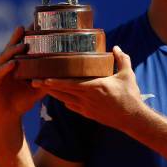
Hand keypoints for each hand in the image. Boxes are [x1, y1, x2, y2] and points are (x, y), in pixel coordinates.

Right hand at [0, 26, 45, 127]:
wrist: (6, 118)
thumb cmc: (21, 101)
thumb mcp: (37, 88)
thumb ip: (47, 78)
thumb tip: (65, 72)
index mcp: (14, 63)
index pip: (21, 46)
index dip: (27, 35)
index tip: (36, 23)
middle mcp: (4, 64)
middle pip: (11, 47)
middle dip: (18, 36)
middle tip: (26, 26)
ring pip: (5, 58)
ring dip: (13, 50)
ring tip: (23, 44)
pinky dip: (6, 68)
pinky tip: (13, 63)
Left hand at [31, 46, 145, 130]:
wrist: (132, 118)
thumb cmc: (130, 96)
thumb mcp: (128, 75)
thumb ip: (122, 60)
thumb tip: (116, 48)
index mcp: (96, 86)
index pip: (71, 84)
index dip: (56, 82)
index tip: (44, 78)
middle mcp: (88, 98)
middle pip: (62, 92)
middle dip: (47, 86)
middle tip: (33, 81)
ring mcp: (86, 107)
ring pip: (64, 99)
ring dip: (53, 93)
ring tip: (41, 86)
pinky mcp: (88, 114)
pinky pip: (72, 106)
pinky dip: (64, 100)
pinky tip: (59, 96)